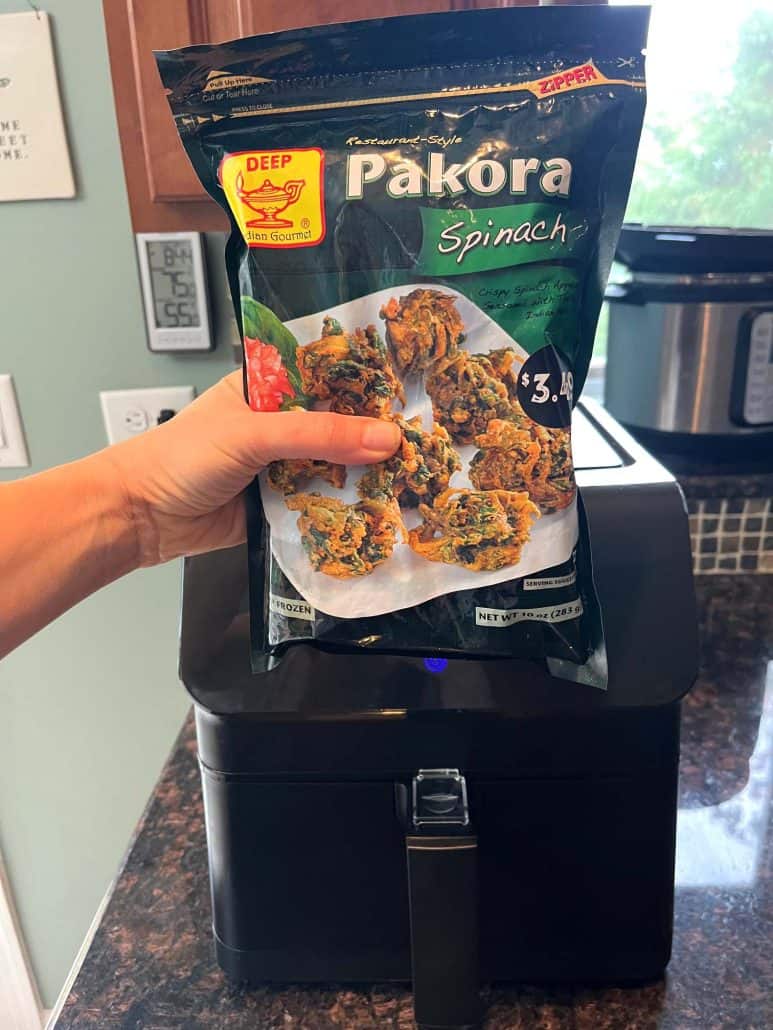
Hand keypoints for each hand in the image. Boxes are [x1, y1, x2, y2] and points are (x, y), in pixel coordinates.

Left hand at [106, 371, 399, 565]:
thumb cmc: (181, 458)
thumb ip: (319, 435)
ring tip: (419, 474)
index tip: (417, 391)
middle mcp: (281, 423)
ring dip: (367, 474)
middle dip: (377, 434)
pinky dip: (347, 508)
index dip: (371, 383)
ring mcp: (283, 465)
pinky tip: (382, 509)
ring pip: (337, 466)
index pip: (331, 376)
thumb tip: (385, 439)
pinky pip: (324, 504)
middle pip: (341, 424)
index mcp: (271, 387)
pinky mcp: (283, 505)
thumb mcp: (253, 434)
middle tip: (429, 439)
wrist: (141, 518)